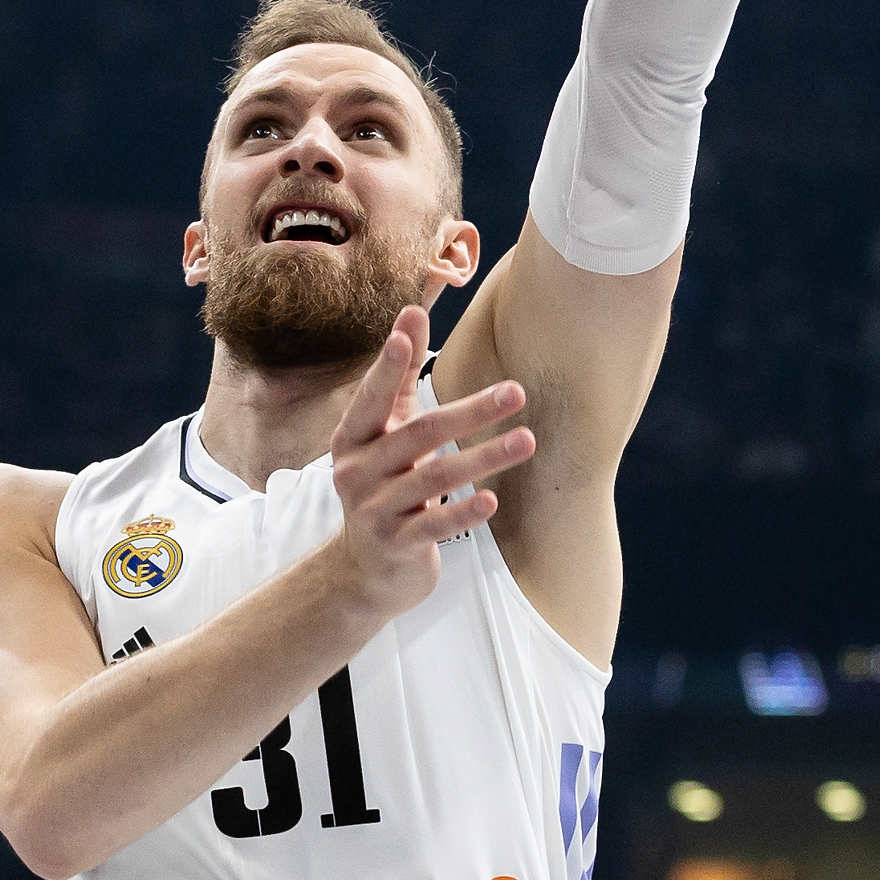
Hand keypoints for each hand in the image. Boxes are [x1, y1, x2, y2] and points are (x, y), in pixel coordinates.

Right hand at [324, 307, 534, 621]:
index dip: (388, 367)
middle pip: (419, 434)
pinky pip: (434, 525)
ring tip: (527, 441)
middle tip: (517, 392)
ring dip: (484, 458)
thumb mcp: (384, 431)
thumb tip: (410, 309)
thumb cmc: (383, 483)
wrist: (365, 569)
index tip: (407, 335)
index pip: (373, 397)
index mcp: (352, 438)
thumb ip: (397, 374)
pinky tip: (492, 499)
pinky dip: (463, 513)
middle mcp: (357, 472)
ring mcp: (375, 511)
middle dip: (470, 411)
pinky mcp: (397, 545)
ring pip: (435, 478)